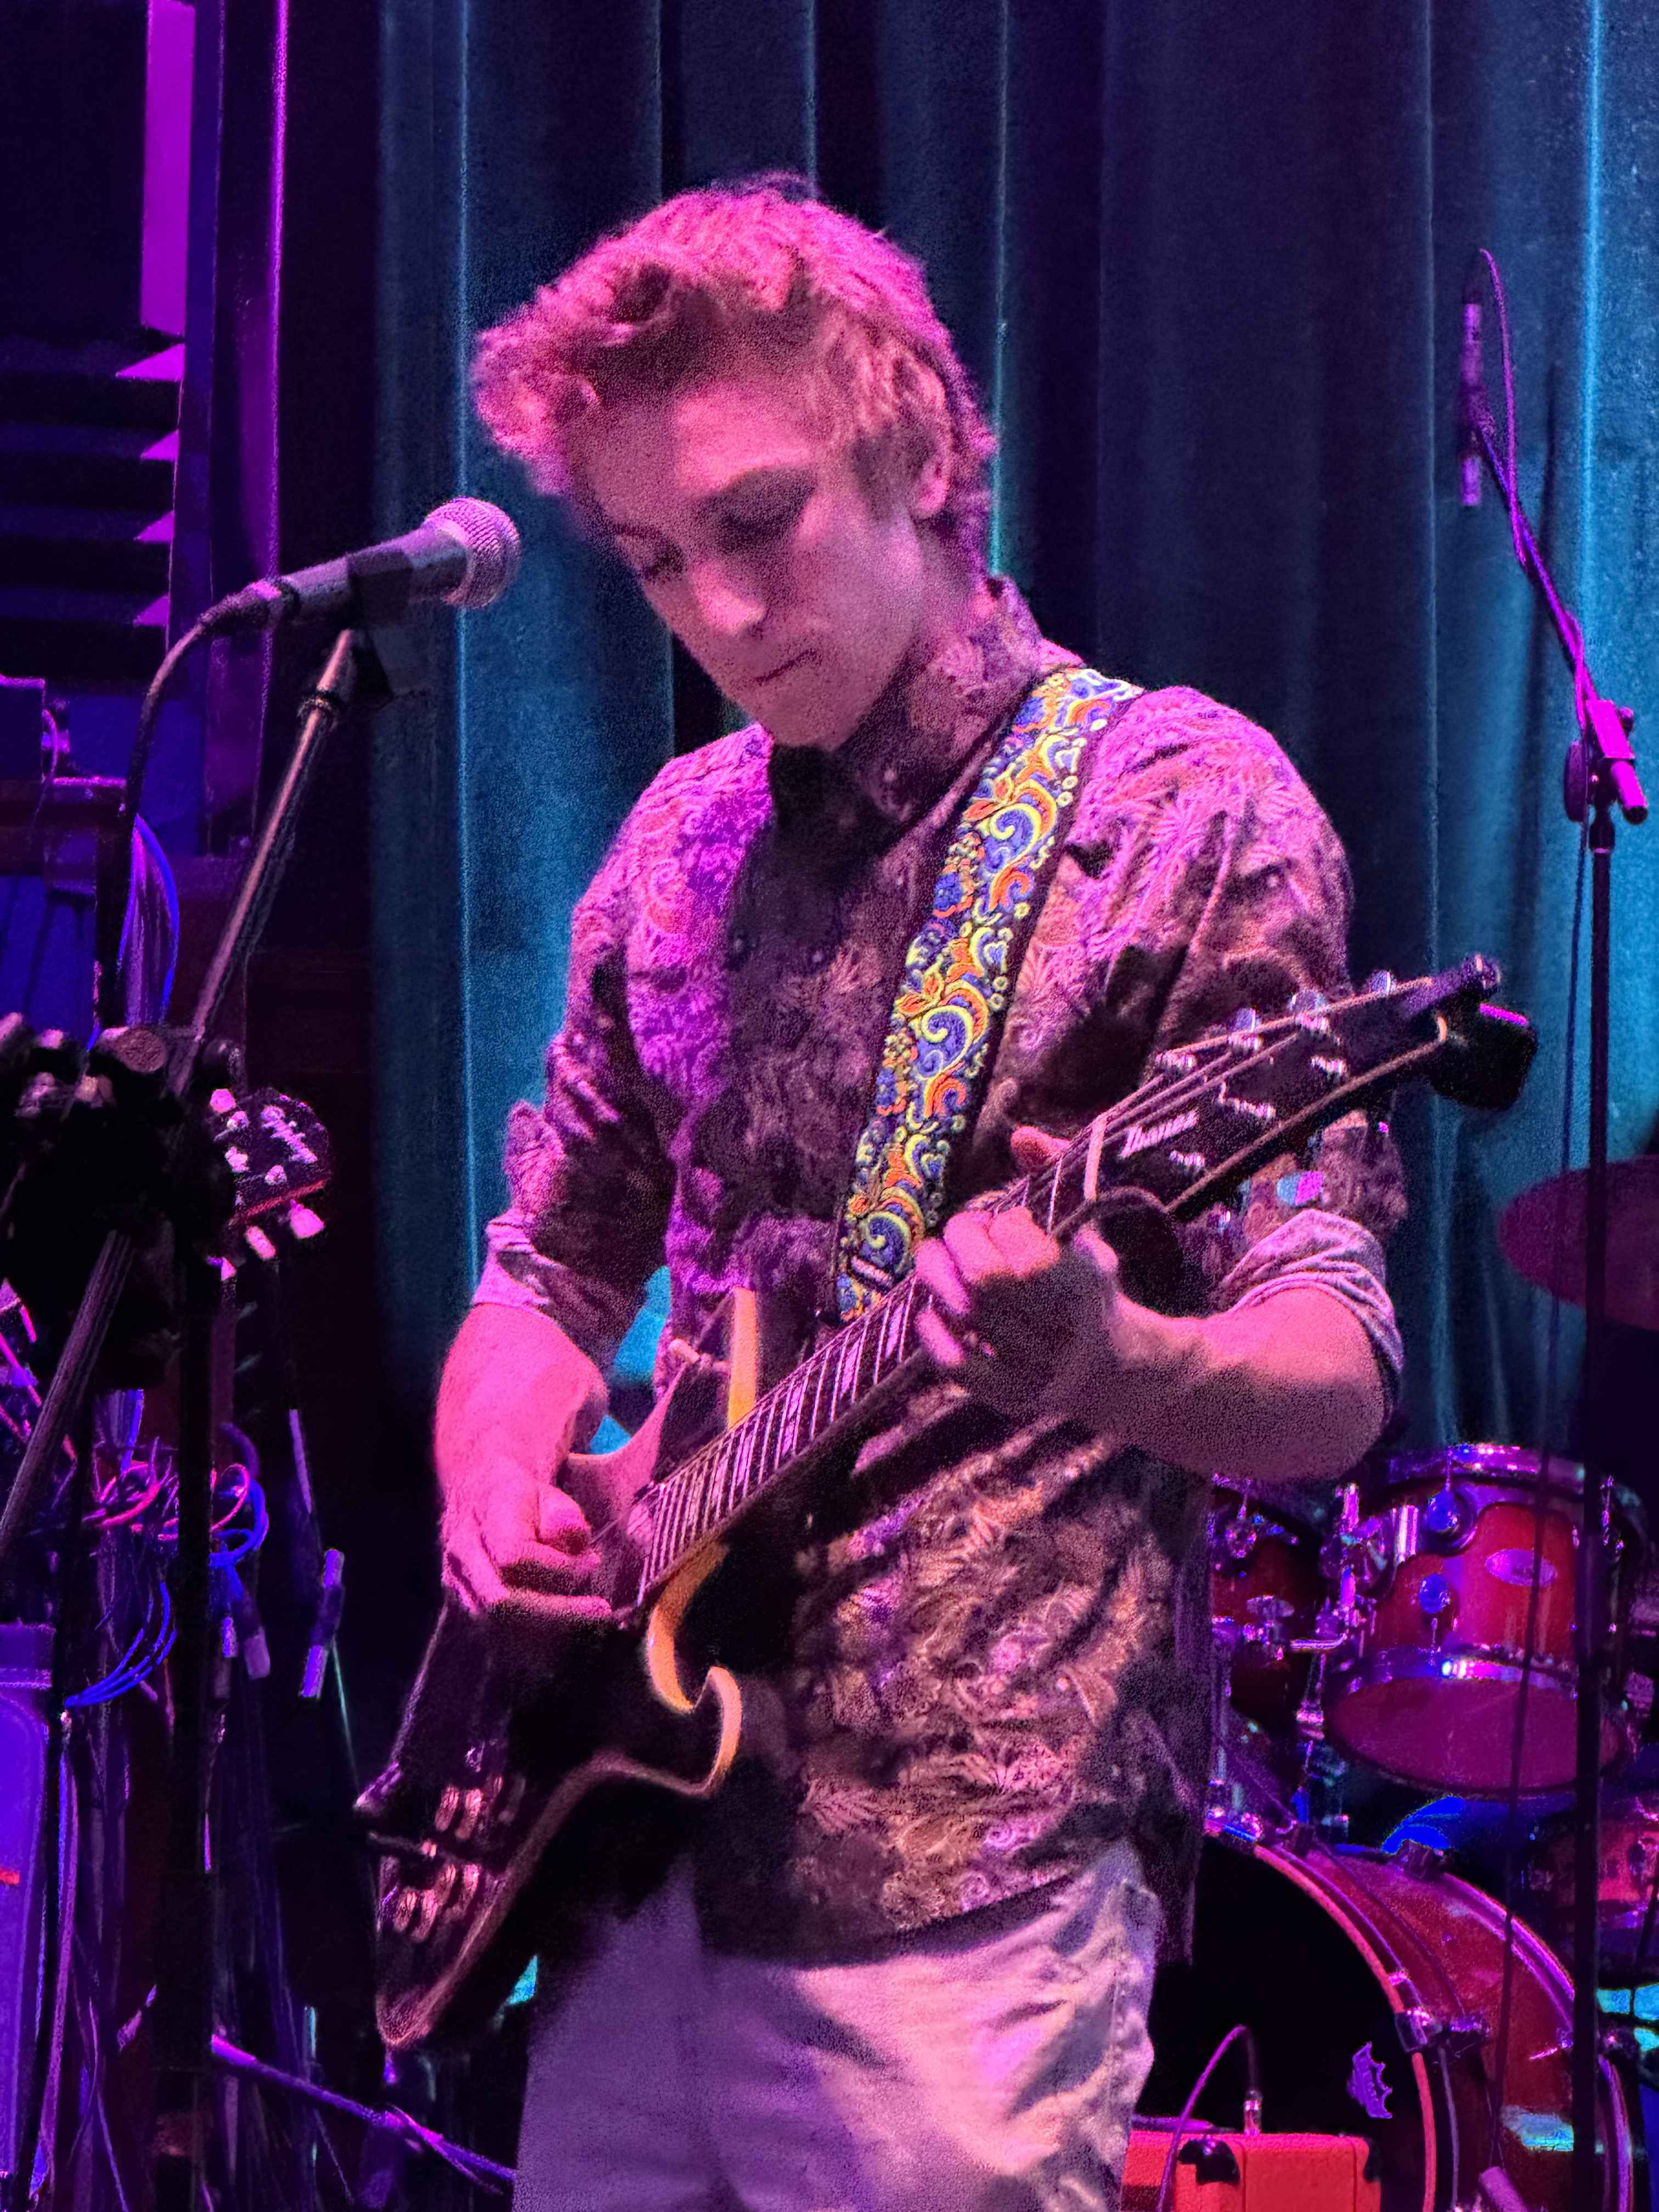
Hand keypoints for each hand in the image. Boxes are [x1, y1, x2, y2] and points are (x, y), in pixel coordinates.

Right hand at [441, 1458, 614, 1641]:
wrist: (478, 1496)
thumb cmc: (522, 1498)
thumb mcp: (550, 1494)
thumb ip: (565, 1516)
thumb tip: (578, 1543)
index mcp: (485, 1517)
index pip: (513, 1557)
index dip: (558, 1568)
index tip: (592, 1563)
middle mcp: (462, 1553)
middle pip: (500, 1601)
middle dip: (555, 1612)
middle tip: (599, 1611)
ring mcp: (456, 1581)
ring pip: (494, 1623)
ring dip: (543, 1629)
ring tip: (583, 1619)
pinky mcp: (461, 1602)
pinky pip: (493, 1631)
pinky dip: (529, 1637)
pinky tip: (560, 1630)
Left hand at [912, 1126, 1160, 1436]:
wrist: (1115, 1367)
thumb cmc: (1090, 1284)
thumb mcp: (1089, 1228)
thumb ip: (1057, 1177)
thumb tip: (1020, 1136)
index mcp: (1084, 1286)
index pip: (1028, 1251)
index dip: (1005, 1225)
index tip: (1006, 1218)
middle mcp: (1059, 1331)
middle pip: (987, 1282)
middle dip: (962, 1243)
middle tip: (961, 1230)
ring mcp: (1033, 1368)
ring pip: (967, 1318)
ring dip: (937, 1279)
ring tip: (935, 1259)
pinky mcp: (1010, 1395)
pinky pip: (958, 1367)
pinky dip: (933, 1335)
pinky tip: (929, 1310)